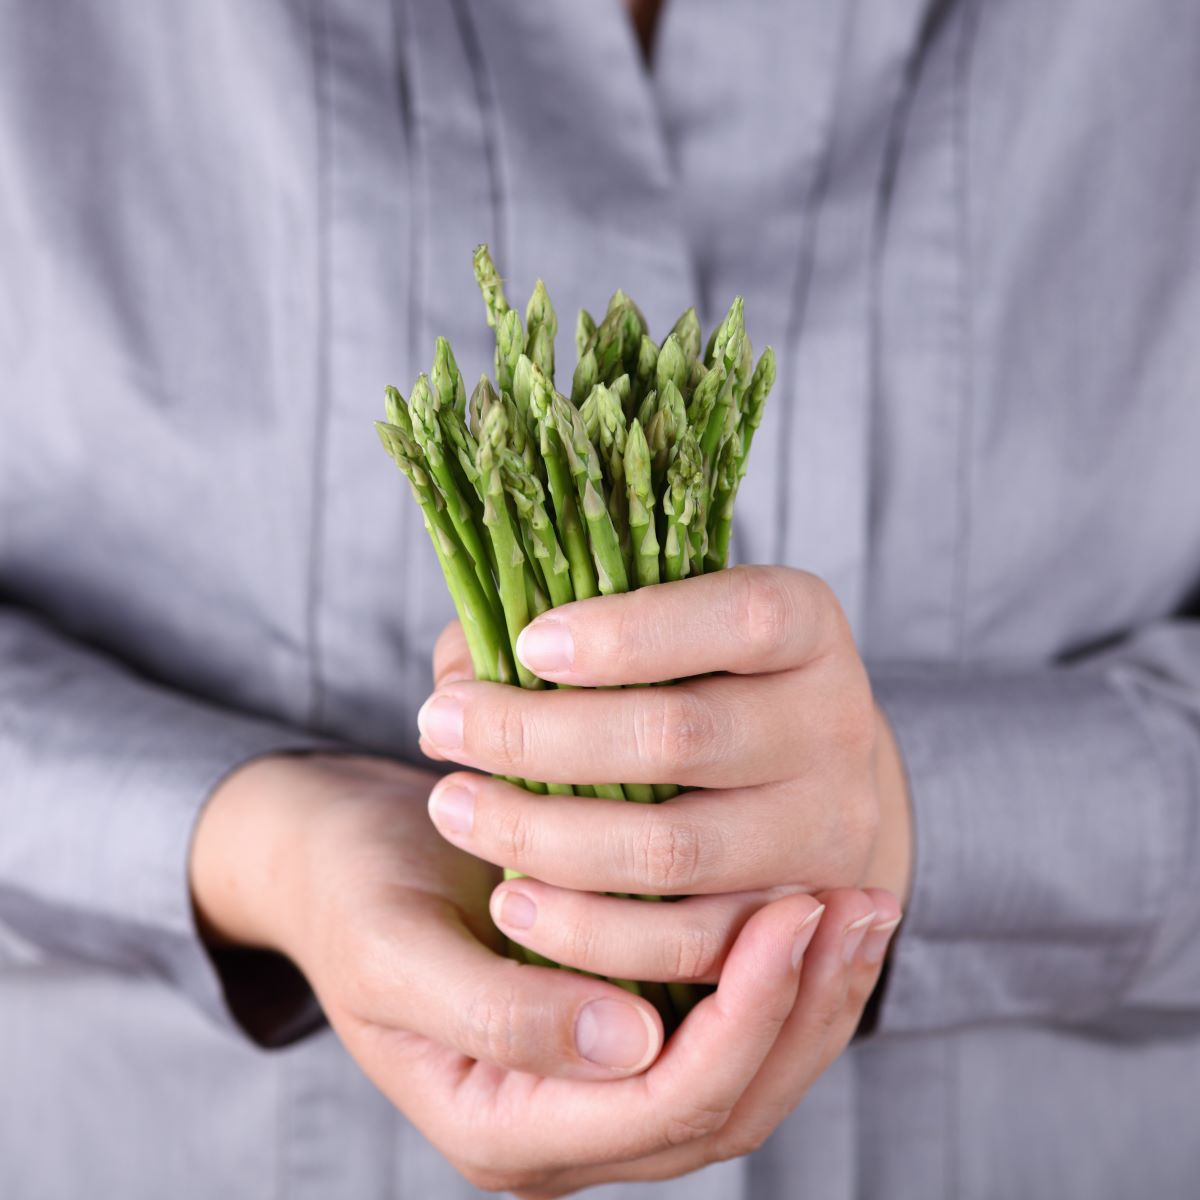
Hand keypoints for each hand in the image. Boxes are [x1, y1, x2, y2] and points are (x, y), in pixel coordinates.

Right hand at [189, 752, 899, 1195]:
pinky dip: (773, 976)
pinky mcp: (612, 1026)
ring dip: (807, 997)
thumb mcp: (391, 953)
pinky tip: (808, 908)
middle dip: (804, 1011)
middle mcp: (564, 1128)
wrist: (326, 856)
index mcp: (504, 1130)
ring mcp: (593, 1084)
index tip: (792, 911)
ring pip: (737, 1074)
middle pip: (724, 1104)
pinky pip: (716, 1025)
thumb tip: (629, 1047)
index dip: (744, 1019)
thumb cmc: (347, 893)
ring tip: (862, 905)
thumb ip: (498, 1019)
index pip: (665, 1105)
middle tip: (859, 906)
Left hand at [418, 565, 911, 986]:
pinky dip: (585, 932)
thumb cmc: (703, 681)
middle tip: (441, 725)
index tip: (527, 645)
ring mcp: (827, 830)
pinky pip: (684, 945)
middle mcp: (836, 725)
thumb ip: (566, 631)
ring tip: (456, 808)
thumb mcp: (663, 629)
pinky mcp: (793, 918)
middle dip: (538, 736)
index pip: (739, 618)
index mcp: (807, 627)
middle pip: (679, 736)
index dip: (630, 632)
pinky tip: (512, 900)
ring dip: (541, 838)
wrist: (808, 779)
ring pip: (672, 850)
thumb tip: (461, 674)